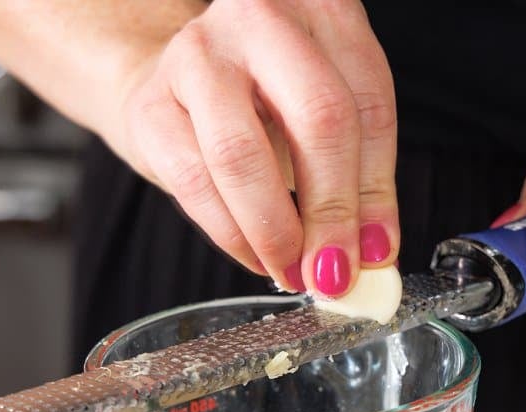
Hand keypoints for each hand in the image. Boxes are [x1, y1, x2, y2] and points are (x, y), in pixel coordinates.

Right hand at [118, 0, 399, 296]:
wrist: (172, 82)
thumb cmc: (264, 98)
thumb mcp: (328, 116)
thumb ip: (360, 178)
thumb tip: (375, 253)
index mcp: (321, 8)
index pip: (367, 103)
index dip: (375, 190)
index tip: (375, 253)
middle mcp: (258, 17)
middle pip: (318, 118)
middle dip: (331, 212)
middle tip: (334, 271)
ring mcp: (197, 55)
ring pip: (243, 156)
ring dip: (275, 231)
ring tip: (293, 270)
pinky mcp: (150, 104)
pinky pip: (194, 182)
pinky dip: (231, 234)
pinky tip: (254, 255)